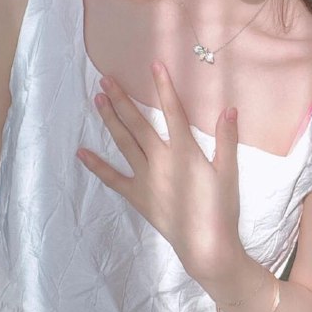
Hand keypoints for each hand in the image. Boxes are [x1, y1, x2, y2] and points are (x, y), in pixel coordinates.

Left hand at [76, 61, 242, 279]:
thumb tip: (229, 108)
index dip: (164, 86)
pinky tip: (81, 152)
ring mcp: (146, 179)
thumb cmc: (221, 208)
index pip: (173, 111)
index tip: (154, 65)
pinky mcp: (138, 196)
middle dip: (122, 99)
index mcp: (185, 151)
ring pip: (124, 143)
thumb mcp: (229, 171)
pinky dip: (97, 166)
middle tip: (106, 79)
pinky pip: (114, 179)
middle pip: (138, 124)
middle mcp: (160, 160)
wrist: (205, 246)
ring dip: (110, 120)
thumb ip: (227, 138)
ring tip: (97, 100)